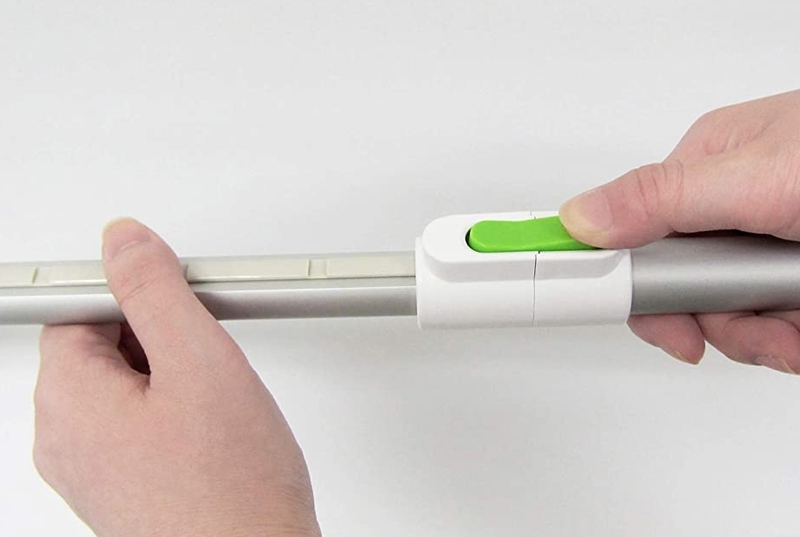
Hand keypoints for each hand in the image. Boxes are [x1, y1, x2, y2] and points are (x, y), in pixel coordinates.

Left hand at [34, 219, 320, 536]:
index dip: (135, 290)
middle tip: (208, 350)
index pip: (77, 306)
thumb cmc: (231, 492)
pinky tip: (213, 426)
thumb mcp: (200, 361)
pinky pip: (135, 422)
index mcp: (67, 399)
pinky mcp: (124, 487)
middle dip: (159, 333)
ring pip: (123, 383)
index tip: (177, 297)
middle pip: (100, 344)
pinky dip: (173, 408)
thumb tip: (123, 240)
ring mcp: (92, 469)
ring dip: (171, 371)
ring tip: (218, 395)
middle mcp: (65, 438)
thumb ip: (155, 290)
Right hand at [560, 89, 799, 374]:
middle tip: (752, 325)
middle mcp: (730, 205)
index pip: (630, 231)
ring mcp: (762, 244)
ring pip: (723, 316)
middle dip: (715, 322)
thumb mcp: (759, 179)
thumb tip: (581, 216)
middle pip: (678, 287)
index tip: (616, 315)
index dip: (624, 280)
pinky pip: (764, 327)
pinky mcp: (789, 278)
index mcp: (706, 167)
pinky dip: (786, 339)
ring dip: (760, 336)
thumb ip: (662, 199)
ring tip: (796, 324)